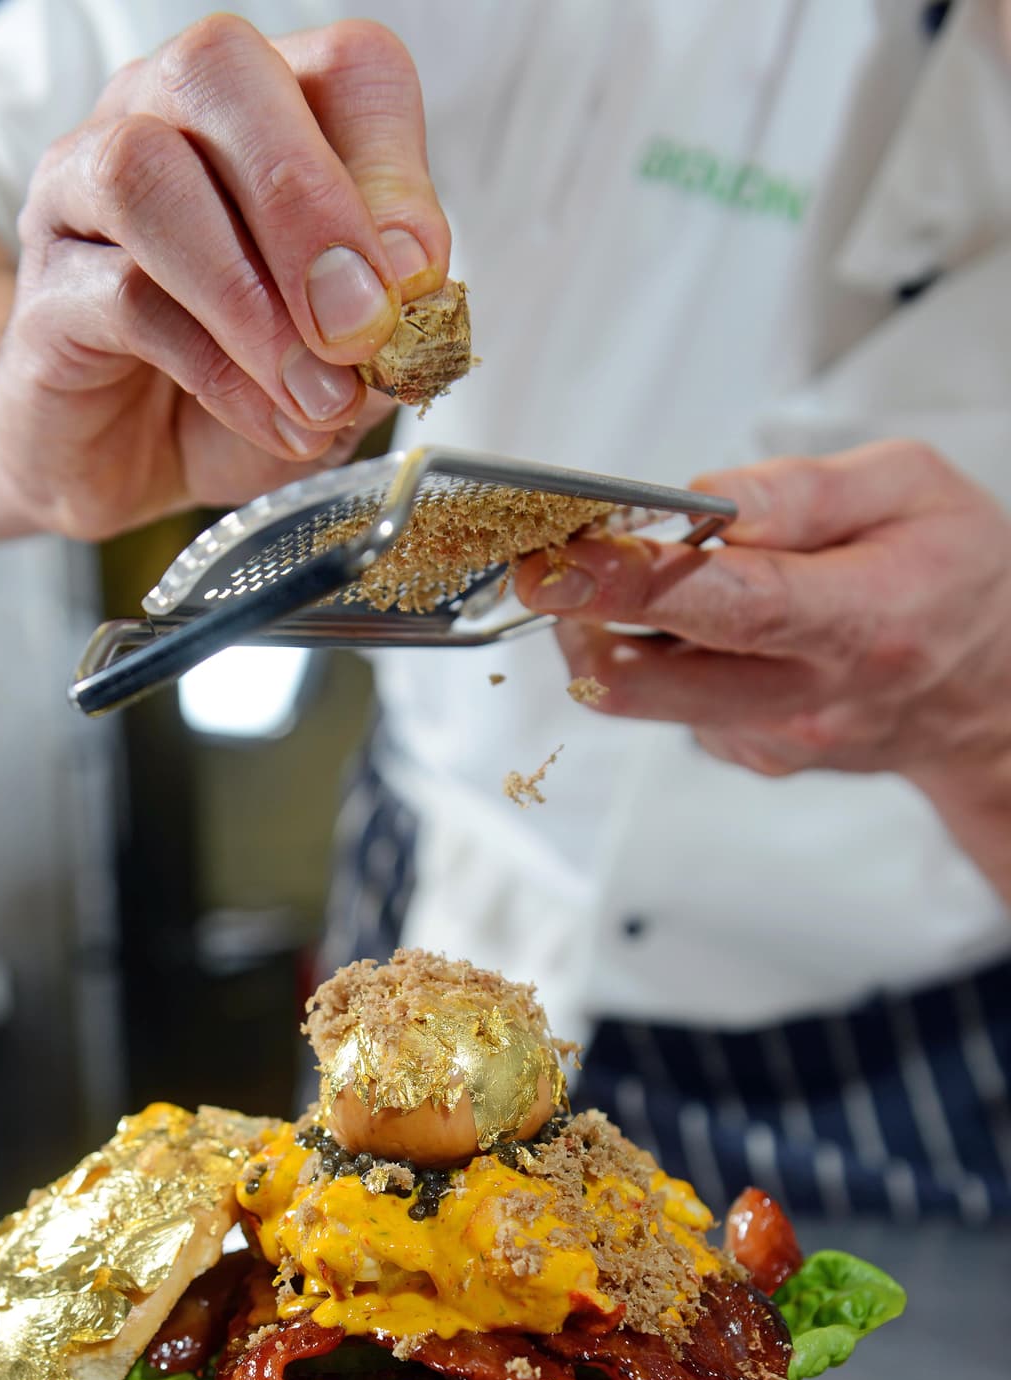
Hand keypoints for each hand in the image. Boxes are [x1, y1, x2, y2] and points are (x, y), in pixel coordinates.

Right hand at [0, 14, 447, 537]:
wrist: (129, 466)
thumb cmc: (241, 386)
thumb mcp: (344, 357)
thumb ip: (385, 308)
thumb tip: (413, 278)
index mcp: (260, 111)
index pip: (341, 66)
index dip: (393, 167)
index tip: (420, 280)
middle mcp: (158, 116)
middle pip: (219, 70)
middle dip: (307, 201)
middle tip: (362, 324)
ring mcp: (81, 193)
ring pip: (146, 171)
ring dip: (250, 296)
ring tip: (318, 392)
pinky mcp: (42, 293)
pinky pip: (121, 297)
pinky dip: (218, 369)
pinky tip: (271, 419)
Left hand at [515, 440, 1010, 895]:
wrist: (993, 696)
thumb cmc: (957, 577)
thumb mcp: (913, 489)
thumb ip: (802, 493)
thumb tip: (701, 500)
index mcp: (861, 622)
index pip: (729, 608)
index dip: (634, 583)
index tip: (565, 559)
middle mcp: (810, 698)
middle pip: (651, 679)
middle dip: (578, 616)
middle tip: (547, 561)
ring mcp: (774, 740)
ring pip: (647, 695)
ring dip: (611, 632)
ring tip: (630, 573)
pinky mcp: (751, 756)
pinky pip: (674, 705)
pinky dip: (660, 655)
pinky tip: (703, 624)